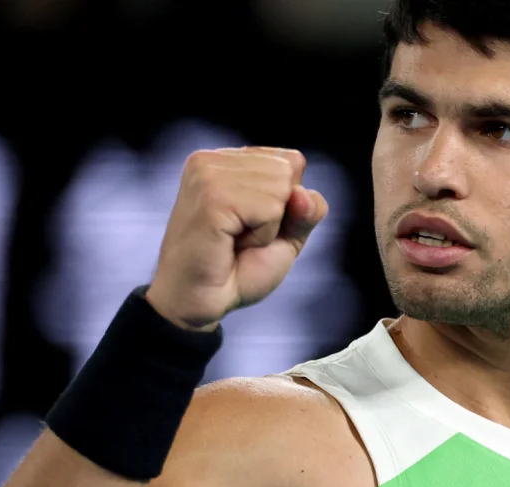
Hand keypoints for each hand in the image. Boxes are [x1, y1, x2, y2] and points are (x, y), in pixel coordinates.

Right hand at [144, 147, 328, 330]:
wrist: (201, 304)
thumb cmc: (238, 270)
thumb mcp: (287, 235)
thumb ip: (307, 209)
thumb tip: (301, 193)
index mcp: (227, 161)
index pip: (291, 161)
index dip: (287, 203)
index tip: (251, 224)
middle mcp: (213, 161)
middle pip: (288, 170)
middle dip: (277, 214)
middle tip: (240, 236)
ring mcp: (208, 175)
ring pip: (281, 188)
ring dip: (268, 227)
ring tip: (233, 240)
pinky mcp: (211, 196)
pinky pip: (269, 209)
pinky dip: (261, 235)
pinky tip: (230, 243)